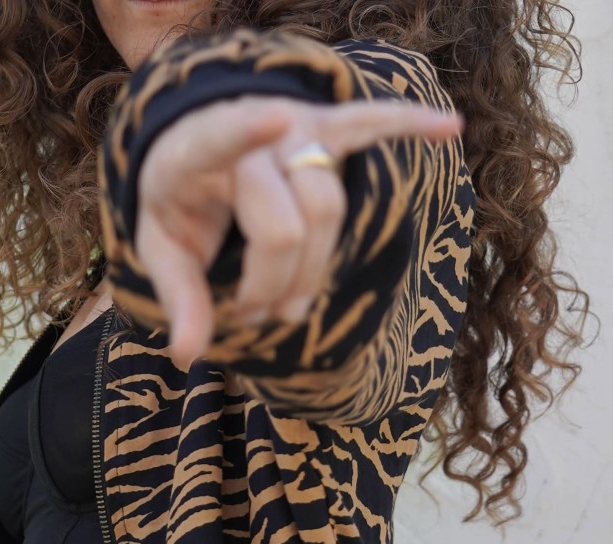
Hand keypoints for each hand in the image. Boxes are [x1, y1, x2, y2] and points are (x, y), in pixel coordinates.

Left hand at [133, 92, 462, 367]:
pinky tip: (450, 127)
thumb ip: (178, 298)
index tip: (275, 119)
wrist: (195, 147)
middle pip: (290, 222)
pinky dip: (411, 125)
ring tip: (287, 304)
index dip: (246, 134)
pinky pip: (374, 123)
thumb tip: (186, 355)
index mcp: (193, 150)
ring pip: (330, 210)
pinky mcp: (328, 123)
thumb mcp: (162, 250)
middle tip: (253, 315)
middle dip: (275, 285)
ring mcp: (294, 123)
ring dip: (313, 273)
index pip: (220, 141)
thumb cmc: (178, 206)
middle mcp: (249, 126)